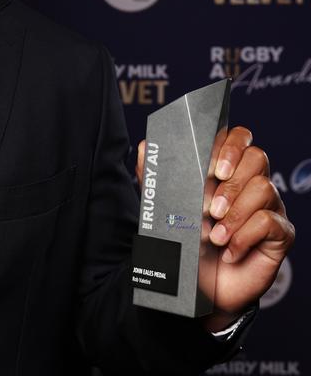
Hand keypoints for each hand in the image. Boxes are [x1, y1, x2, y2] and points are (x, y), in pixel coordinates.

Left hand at [136, 127, 294, 331]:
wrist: (199, 288)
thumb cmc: (185, 243)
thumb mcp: (165, 207)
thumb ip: (155, 176)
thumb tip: (145, 145)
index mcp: (225, 171)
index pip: (238, 138)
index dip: (229, 145)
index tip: (212, 168)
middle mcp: (250, 184)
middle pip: (257, 157)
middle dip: (230, 182)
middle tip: (209, 208)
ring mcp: (268, 207)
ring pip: (264, 188)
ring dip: (235, 213)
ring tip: (214, 236)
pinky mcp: (280, 234)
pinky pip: (270, 222)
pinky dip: (244, 236)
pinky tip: (229, 250)